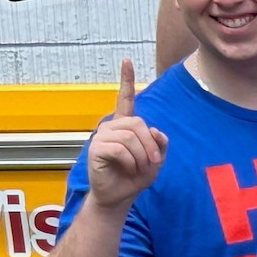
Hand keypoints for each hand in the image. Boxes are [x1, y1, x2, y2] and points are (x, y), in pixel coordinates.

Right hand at [84, 58, 167, 208]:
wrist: (118, 196)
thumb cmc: (134, 177)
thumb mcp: (156, 160)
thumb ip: (160, 143)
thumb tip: (155, 131)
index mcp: (125, 126)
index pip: (125, 99)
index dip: (126, 80)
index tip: (126, 60)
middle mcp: (112, 127)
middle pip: (138, 124)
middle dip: (150, 145)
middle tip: (151, 162)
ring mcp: (102, 137)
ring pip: (131, 137)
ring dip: (141, 156)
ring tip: (138, 168)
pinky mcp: (96, 149)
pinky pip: (120, 149)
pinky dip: (130, 161)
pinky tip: (127, 168)